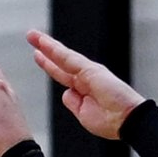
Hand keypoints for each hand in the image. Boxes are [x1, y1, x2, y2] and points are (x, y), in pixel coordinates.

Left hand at [26, 28, 142, 140]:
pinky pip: (69, 59)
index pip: (61, 73)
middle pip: (60, 60)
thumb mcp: (83, 114)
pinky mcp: (91, 70)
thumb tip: (65, 92)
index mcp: (82, 88)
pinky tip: (44, 45)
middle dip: (45, 49)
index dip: (48, 64)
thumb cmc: (109, 121)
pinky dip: (56, 51)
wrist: (126, 120)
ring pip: (62, 56)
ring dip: (46, 45)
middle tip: (31, 36)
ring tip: (32, 35)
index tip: (37, 56)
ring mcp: (88, 71)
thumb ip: (73, 102)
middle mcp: (85, 76)